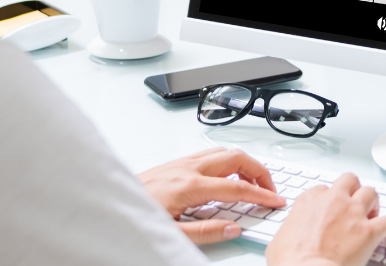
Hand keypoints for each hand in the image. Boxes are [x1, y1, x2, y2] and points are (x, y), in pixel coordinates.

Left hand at [137, 147, 284, 243]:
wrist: (109, 204)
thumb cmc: (137, 216)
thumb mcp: (172, 233)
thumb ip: (205, 233)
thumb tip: (233, 228)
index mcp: (189, 186)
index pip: (237, 187)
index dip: (261, 194)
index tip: (276, 200)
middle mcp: (187, 168)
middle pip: (235, 158)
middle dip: (259, 171)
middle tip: (270, 189)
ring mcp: (180, 162)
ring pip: (223, 151)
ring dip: (244, 163)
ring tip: (254, 182)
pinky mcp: (175, 163)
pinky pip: (209, 154)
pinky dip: (228, 161)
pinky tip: (228, 174)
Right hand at [266, 173, 385, 265]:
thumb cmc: (291, 260)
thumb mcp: (279, 239)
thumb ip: (289, 231)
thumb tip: (288, 240)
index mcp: (310, 200)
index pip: (323, 189)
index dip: (329, 200)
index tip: (331, 209)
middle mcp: (333, 201)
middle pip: (349, 180)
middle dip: (354, 190)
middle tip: (355, 202)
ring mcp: (352, 213)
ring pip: (371, 193)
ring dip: (373, 203)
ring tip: (373, 214)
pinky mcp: (369, 231)